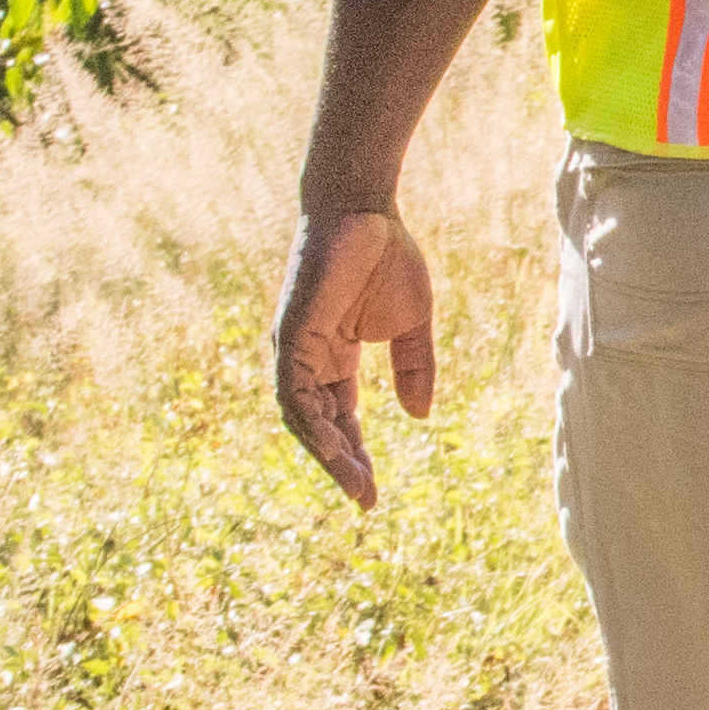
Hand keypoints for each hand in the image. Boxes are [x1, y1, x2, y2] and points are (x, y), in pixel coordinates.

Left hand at [272, 208, 437, 510]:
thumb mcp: (411, 323)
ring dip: (326, 453)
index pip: (339, 419)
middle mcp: (307, 359)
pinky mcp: (289, 335)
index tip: (372, 493)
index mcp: (333, 358)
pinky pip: (294, 391)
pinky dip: (311, 422)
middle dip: (341, 466)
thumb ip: (414, 367)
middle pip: (318, 428)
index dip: (355, 456)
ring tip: (353, 483)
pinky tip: (332, 446)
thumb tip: (419, 416)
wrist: (365, 208)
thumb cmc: (386, 255)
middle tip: (364, 501)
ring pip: (301, 417)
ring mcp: (294, 348)